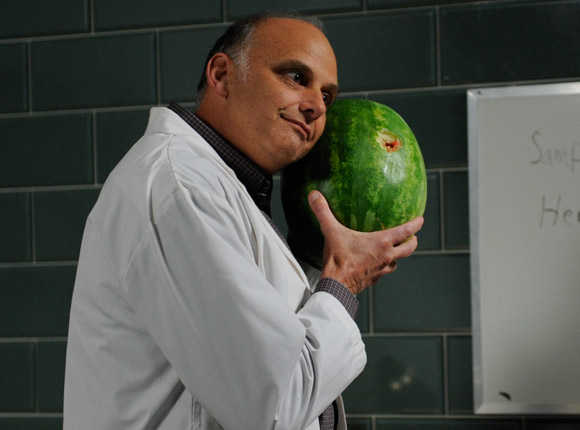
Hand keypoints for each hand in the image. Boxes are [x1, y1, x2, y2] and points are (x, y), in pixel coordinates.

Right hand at [308, 190, 422, 294]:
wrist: (336, 285)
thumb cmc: (338, 259)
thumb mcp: (331, 232)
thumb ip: (324, 212)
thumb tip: (314, 195)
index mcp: (381, 243)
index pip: (405, 231)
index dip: (416, 224)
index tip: (421, 219)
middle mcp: (386, 257)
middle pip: (408, 249)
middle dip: (413, 241)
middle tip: (414, 236)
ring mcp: (381, 270)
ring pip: (397, 262)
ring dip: (398, 256)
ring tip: (395, 251)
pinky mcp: (373, 280)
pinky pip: (383, 272)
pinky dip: (384, 266)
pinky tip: (376, 264)